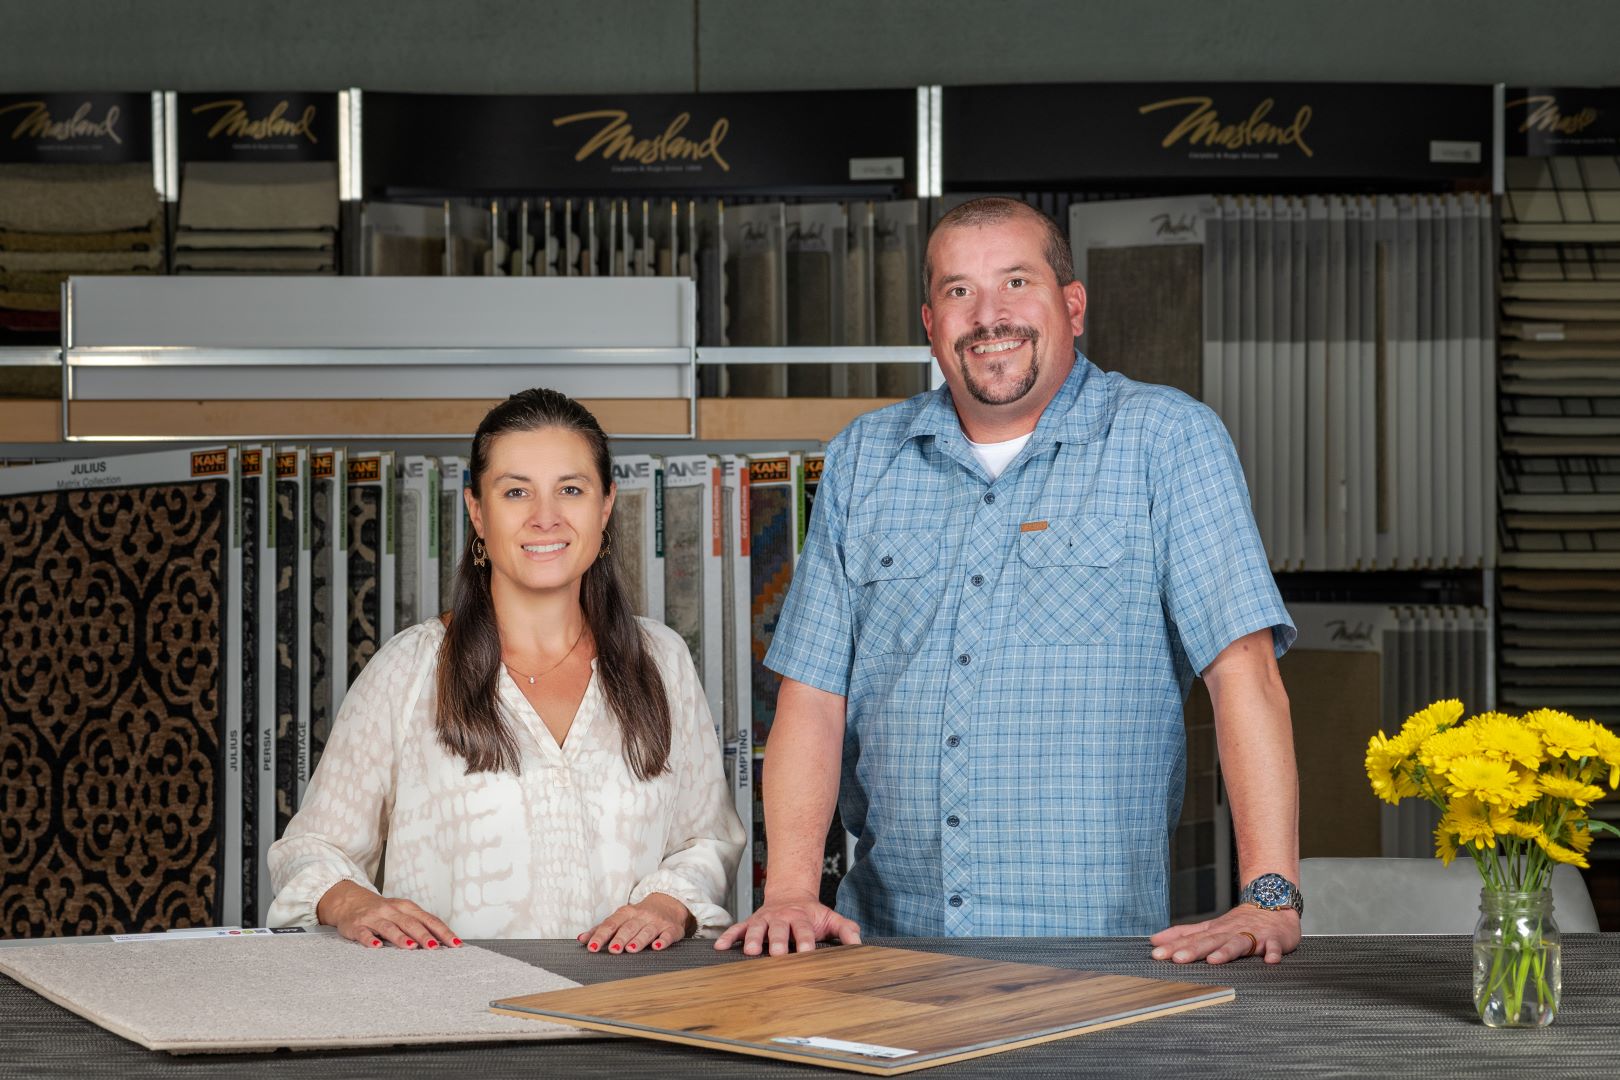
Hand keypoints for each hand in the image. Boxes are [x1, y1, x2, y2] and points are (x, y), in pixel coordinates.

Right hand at [316, 879, 460, 950]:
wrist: (350, 901)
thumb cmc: (382, 911)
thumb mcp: (402, 913)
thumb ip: (419, 925)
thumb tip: (442, 942)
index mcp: (406, 907)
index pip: (429, 919)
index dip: (442, 931)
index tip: (454, 944)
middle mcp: (392, 910)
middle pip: (411, 923)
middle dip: (424, 936)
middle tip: (436, 948)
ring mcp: (374, 917)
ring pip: (389, 927)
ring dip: (401, 937)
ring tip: (411, 947)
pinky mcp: (357, 926)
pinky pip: (364, 933)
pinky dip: (370, 939)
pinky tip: (376, 946)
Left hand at [577, 893, 695, 954]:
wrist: (669, 902)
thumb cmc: (641, 915)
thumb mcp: (621, 918)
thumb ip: (603, 929)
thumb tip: (582, 939)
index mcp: (626, 913)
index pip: (611, 924)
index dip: (601, 935)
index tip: (592, 946)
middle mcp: (641, 916)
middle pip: (628, 928)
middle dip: (619, 939)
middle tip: (612, 950)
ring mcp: (656, 922)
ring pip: (646, 931)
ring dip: (638, 940)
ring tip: (631, 949)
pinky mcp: (671, 929)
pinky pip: (667, 935)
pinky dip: (663, 941)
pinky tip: (657, 946)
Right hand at [714, 889, 861, 955]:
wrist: (790, 895)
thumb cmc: (811, 914)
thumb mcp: (831, 918)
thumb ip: (846, 930)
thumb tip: (859, 944)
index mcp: (801, 918)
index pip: (805, 931)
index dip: (806, 941)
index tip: (807, 953)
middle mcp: (781, 918)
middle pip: (779, 929)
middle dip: (778, 941)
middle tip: (777, 954)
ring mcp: (765, 920)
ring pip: (757, 928)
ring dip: (753, 939)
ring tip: (750, 952)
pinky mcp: (751, 923)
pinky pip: (737, 929)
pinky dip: (728, 937)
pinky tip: (719, 947)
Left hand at [1149, 905, 1299, 964]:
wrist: (1273, 906)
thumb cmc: (1239, 922)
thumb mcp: (1209, 927)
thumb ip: (1184, 934)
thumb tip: (1155, 940)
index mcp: (1214, 931)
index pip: (1191, 939)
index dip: (1173, 946)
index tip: (1156, 954)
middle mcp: (1230, 932)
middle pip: (1210, 941)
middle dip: (1193, 950)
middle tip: (1177, 959)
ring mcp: (1253, 935)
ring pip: (1238, 943)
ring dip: (1227, 951)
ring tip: (1213, 960)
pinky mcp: (1273, 940)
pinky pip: (1274, 947)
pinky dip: (1273, 953)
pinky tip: (1270, 960)